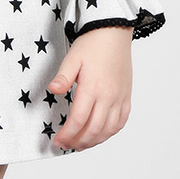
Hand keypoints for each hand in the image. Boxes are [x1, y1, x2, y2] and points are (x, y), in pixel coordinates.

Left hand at [48, 25, 132, 151]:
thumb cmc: (92, 44)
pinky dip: (110, 133)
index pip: (79, 120)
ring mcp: (120, 98)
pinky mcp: (126, 97)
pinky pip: (121, 122)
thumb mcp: (73, 57)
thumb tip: (52, 90)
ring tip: (80, 145)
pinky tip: (100, 135)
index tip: (58, 141)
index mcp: (92, 87)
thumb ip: (63, 77)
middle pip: (93, 129)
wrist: (114, 33)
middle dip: (78, 141)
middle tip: (65, 146)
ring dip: (94, 141)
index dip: (68, 134)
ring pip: (108, 129)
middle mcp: (108, 96)